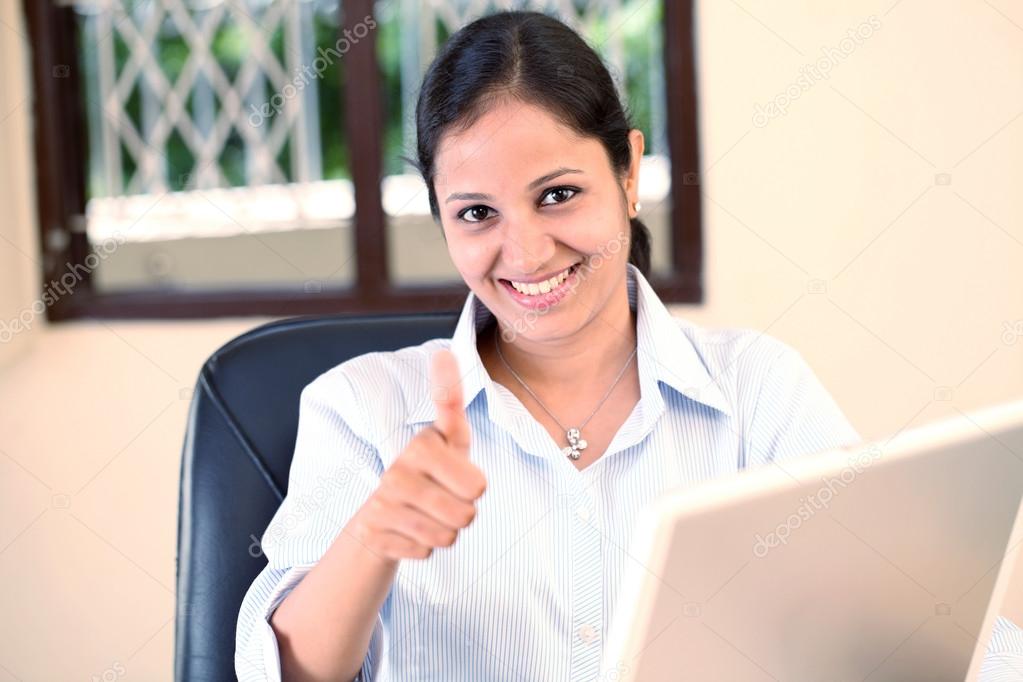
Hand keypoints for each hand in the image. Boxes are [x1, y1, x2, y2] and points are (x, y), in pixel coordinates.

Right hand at [353, 349, 486, 560]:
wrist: (381, 512)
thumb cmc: (432, 469)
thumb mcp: (449, 437)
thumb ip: (451, 400)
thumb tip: (444, 351)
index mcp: (422, 444)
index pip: (472, 473)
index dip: (465, 455)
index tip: (443, 379)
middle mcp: (398, 470)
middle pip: (469, 511)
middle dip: (465, 511)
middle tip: (446, 496)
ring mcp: (383, 503)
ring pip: (449, 536)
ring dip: (446, 530)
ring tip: (429, 511)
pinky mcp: (374, 533)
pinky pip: (427, 552)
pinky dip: (425, 546)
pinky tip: (410, 528)